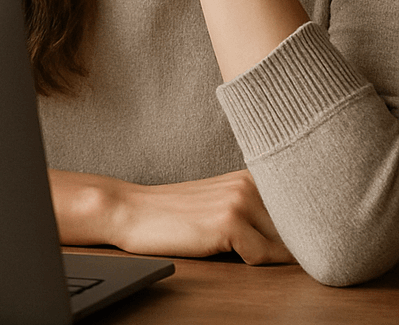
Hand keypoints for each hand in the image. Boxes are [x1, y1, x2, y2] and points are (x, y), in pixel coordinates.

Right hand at [50, 168, 294, 265]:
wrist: (132, 210)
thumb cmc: (175, 212)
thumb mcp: (221, 201)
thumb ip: (259, 211)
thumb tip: (304, 237)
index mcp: (250, 174)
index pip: (301, 208)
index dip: (304, 231)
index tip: (298, 239)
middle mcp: (249, 182)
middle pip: (298, 231)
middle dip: (291, 248)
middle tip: (258, 250)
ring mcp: (239, 200)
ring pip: (285, 246)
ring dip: (269, 257)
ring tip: (236, 248)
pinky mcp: (228, 222)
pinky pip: (263, 258)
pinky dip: (252, 263)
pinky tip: (224, 250)